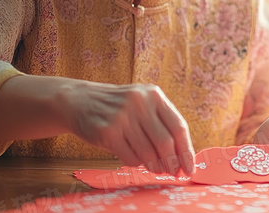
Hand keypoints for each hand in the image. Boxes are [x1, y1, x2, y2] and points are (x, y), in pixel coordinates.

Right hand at [57, 82, 194, 175]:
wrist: (80, 100)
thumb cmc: (119, 107)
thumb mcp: (143, 103)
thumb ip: (162, 122)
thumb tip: (182, 156)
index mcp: (154, 95)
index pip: (179, 126)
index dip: (186, 150)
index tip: (189, 167)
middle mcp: (139, 103)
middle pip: (165, 142)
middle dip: (172, 162)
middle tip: (174, 173)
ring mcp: (122, 116)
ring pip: (148, 152)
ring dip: (155, 166)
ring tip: (157, 169)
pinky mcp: (107, 131)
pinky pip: (130, 157)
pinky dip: (136, 163)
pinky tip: (136, 160)